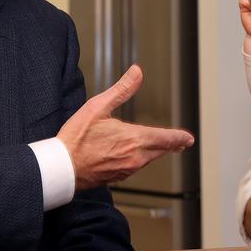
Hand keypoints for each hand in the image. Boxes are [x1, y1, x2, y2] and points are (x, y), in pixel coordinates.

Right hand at [58, 65, 194, 189]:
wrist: (62, 168)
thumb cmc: (76, 138)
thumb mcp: (98, 106)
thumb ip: (122, 89)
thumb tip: (137, 72)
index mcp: (134, 139)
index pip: (165, 138)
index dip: (179, 137)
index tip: (188, 138)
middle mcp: (135, 157)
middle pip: (160, 151)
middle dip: (170, 145)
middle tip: (179, 143)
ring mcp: (127, 169)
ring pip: (148, 160)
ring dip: (154, 152)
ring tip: (158, 147)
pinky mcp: (117, 177)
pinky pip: (134, 167)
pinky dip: (138, 160)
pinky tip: (132, 156)